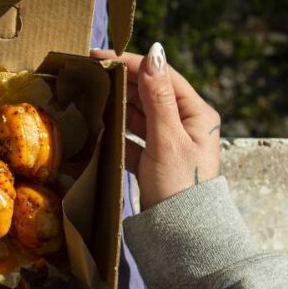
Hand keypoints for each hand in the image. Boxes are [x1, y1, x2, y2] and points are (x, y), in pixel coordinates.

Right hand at [91, 43, 220, 209]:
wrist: (182, 234)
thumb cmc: (179, 185)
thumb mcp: (167, 137)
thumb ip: (158, 96)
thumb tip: (153, 54)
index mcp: (197, 113)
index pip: (162, 76)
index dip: (133, 62)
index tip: (101, 55)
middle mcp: (186, 124)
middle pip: (151, 93)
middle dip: (122, 81)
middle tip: (90, 72)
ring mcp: (170, 142)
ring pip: (140, 114)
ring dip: (118, 103)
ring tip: (91, 93)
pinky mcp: (156, 160)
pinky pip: (134, 136)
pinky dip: (118, 130)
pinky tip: (99, 125)